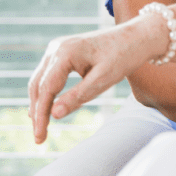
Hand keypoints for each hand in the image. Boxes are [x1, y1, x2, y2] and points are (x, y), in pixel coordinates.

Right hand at [28, 21, 158, 143]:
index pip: (46, 89)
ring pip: (40, 80)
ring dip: (39, 103)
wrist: (138, 37)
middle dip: (37, 113)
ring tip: (41, 128)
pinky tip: (46, 109)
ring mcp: (58, 48)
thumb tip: (54, 115)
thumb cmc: (124, 56)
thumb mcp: (104, 79)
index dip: (41, 115)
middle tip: (39, 139)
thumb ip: (79, 96)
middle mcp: (56, 48)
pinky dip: (47, 93)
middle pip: (39, 86)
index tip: (40, 138)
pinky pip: (49, 75)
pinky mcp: (63, 51)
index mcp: (65, 52)